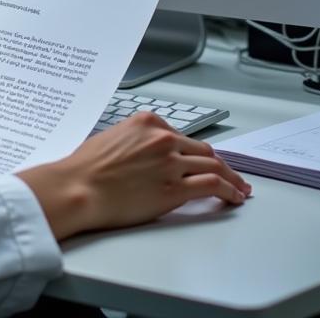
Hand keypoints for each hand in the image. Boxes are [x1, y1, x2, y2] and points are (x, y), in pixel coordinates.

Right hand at [17, 112, 251, 240]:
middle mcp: (162, 138)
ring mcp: (171, 162)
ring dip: (231, 178)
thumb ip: (136, 142)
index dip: (198, 151)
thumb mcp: (111, 139)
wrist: (79, 187)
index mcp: (146, 122)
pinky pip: (213, 186)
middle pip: (203, 150)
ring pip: (214, 165)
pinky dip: (229, 191)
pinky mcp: (176, 188)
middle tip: (231, 174)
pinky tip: (234, 197)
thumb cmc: (86, 167)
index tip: (205, 159)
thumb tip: (146, 157)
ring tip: (239, 189)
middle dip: (220, 163)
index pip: (182, 135)